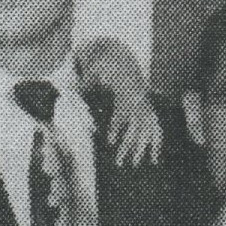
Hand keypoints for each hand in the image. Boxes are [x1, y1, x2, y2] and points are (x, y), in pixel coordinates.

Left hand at [76, 41, 163, 165]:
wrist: (121, 61)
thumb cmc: (105, 70)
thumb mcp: (92, 72)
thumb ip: (83, 84)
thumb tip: (68, 92)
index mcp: (125, 92)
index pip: (122, 113)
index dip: (115, 127)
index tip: (108, 141)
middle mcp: (139, 101)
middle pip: (137, 126)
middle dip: (128, 145)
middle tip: (118, 162)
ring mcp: (147, 107)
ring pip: (149, 130)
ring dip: (142, 148)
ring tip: (134, 164)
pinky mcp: (150, 112)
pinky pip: (157, 130)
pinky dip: (157, 144)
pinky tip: (154, 159)